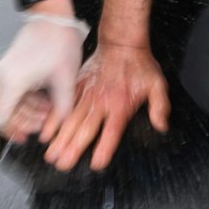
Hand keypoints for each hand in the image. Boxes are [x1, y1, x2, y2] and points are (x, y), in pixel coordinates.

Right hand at [0, 8, 89, 143]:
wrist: (53, 16)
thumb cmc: (58, 42)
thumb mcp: (65, 80)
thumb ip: (62, 109)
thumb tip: (59, 127)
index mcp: (12, 81)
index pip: (1, 119)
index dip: (13, 132)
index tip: (27, 137)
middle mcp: (2, 78)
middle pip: (6, 113)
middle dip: (27, 121)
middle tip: (47, 122)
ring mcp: (3, 72)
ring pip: (10, 103)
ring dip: (29, 111)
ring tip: (50, 109)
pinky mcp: (9, 68)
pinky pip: (13, 92)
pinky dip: (27, 100)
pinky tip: (45, 98)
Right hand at [44, 43, 170, 171]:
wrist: (121, 43)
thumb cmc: (139, 65)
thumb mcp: (157, 85)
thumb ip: (160, 107)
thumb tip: (162, 126)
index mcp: (120, 105)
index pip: (111, 132)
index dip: (104, 148)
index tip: (95, 164)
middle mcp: (101, 103)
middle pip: (85, 129)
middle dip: (73, 148)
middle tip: (62, 165)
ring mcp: (86, 94)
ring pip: (71, 120)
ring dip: (60, 138)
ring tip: (51, 155)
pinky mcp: (77, 87)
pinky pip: (63, 105)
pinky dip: (54, 119)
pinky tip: (46, 132)